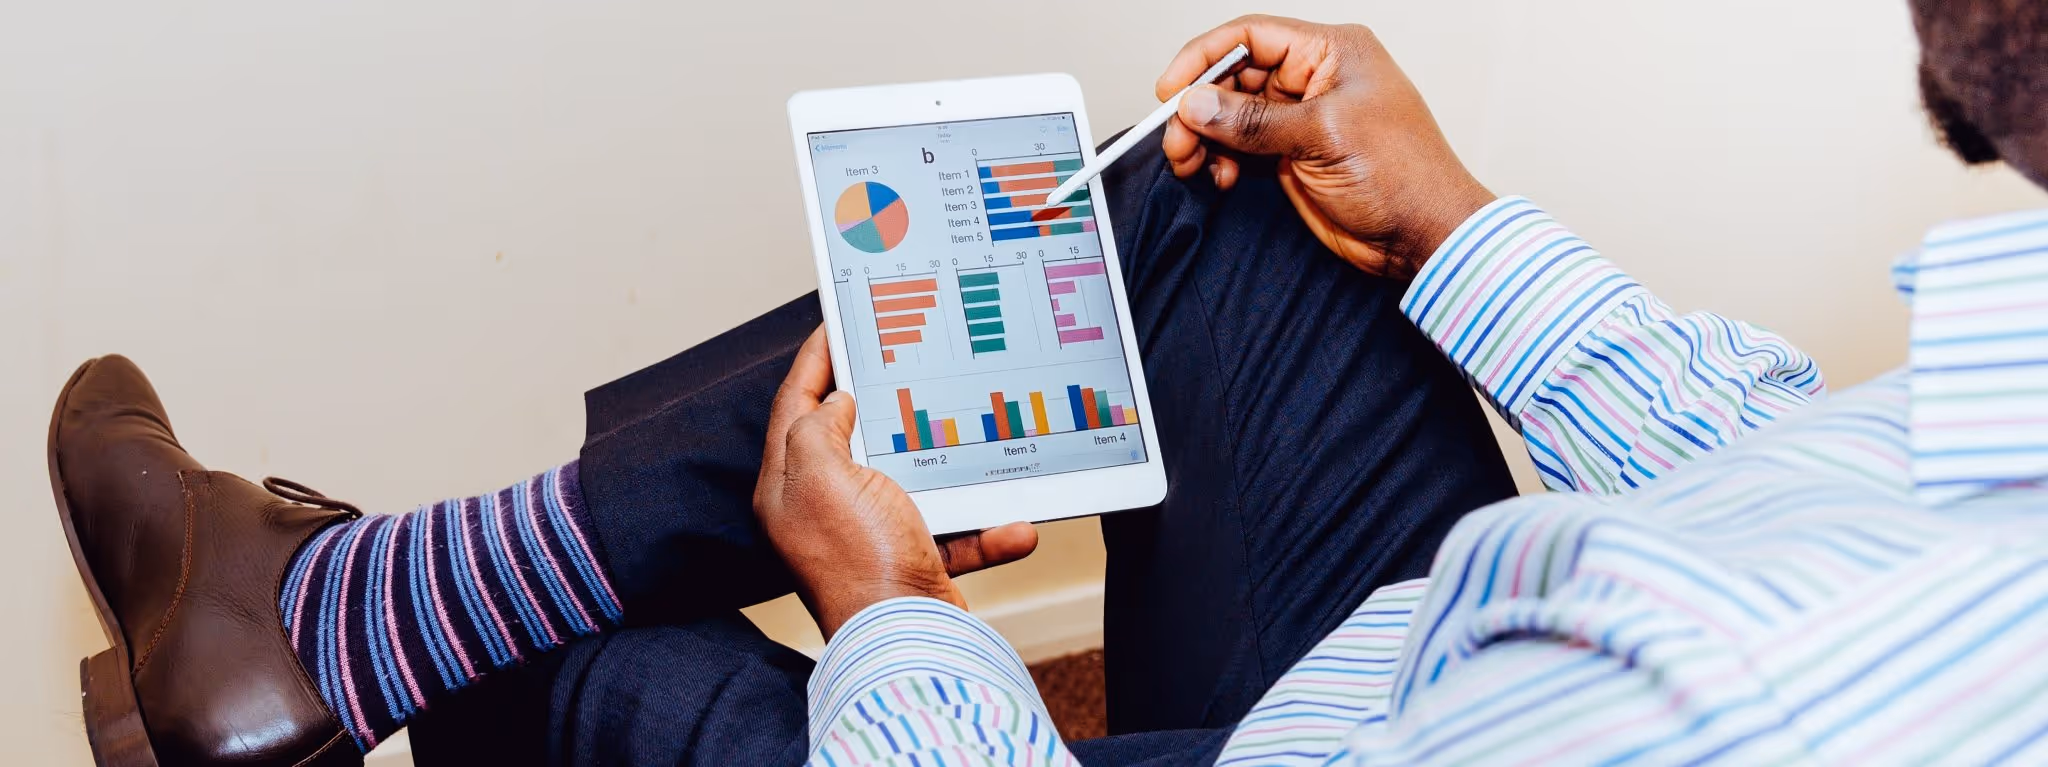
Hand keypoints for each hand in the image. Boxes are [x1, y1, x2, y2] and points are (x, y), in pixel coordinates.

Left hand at [753, 327, 1039, 638]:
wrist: (906, 645)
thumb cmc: (859, 561)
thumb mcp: (823, 476)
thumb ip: (819, 428)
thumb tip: (837, 404)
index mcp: (789, 487)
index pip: (794, 406)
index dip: (815, 360)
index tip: (836, 323)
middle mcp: (823, 510)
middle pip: (850, 437)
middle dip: (883, 400)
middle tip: (906, 358)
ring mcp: (869, 536)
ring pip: (912, 480)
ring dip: (951, 467)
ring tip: (973, 431)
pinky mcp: (912, 562)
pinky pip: (954, 531)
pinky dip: (985, 528)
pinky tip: (1014, 523)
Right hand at [1158, 15, 1496, 279]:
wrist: (1423, 235)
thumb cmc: (1403, 175)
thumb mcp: (1323, 136)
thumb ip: (1254, 121)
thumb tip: (1196, 104)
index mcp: (1331, 52)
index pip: (1252, 36)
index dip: (1205, 58)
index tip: (1171, 90)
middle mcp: (1313, 79)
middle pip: (1234, 77)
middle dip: (1199, 107)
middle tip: (1177, 140)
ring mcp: (1301, 118)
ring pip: (1231, 115)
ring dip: (1204, 138)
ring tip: (1191, 163)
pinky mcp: (1292, 155)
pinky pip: (1240, 147)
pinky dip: (1222, 160)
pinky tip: (1220, 178)